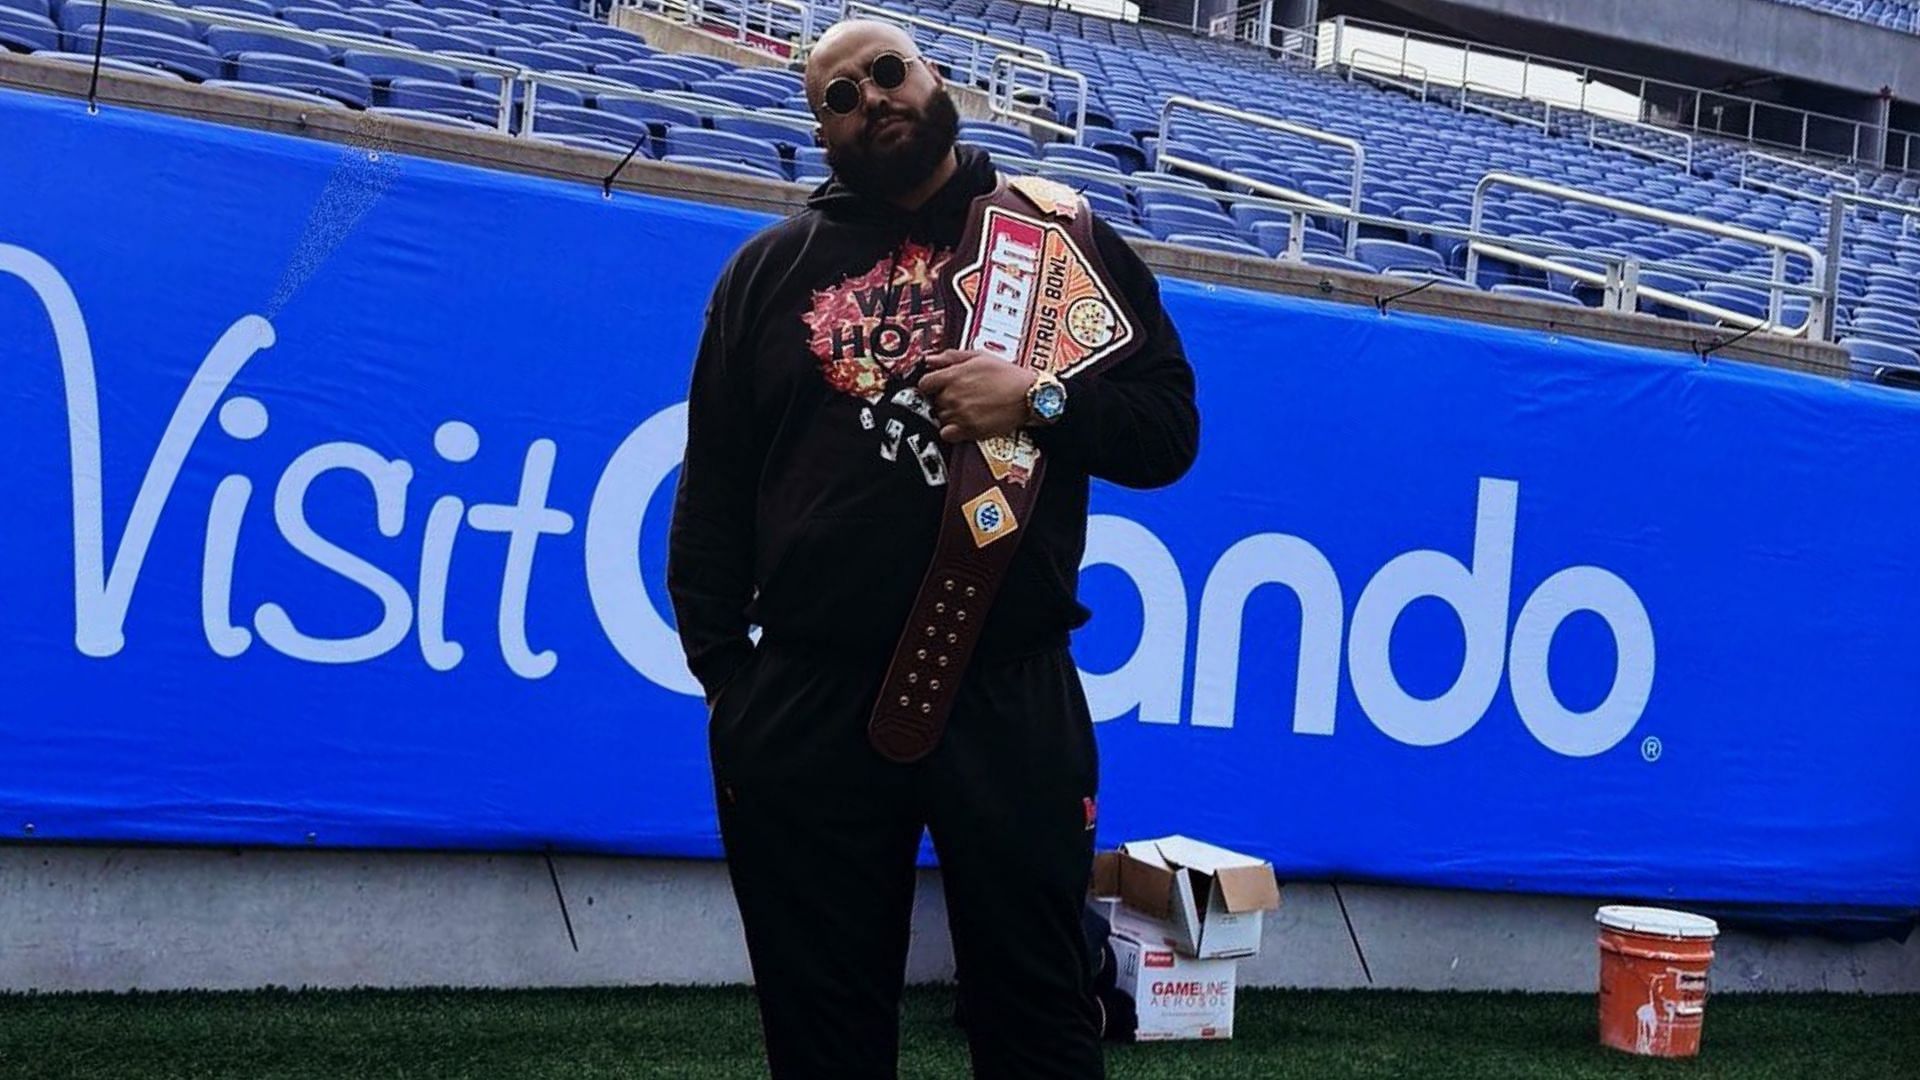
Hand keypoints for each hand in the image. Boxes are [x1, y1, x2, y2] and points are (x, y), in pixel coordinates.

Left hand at [917, 350, 1034, 442]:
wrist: (1029, 396)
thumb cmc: (1008, 375)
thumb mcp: (980, 356)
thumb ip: (951, 357)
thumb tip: (929, 360)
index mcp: (954, 375)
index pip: (924, 384)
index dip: (931, 385)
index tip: (937, 387)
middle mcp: (954, 395)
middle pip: (934, 401)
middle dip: (944, 399)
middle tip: (961, 396)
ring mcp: (960, 414)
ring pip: (940, 417)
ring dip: (949, 414)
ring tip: (968, 408)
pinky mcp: (969, 430)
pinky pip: (946, 433)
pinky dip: (951, 430)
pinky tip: (963, 422)